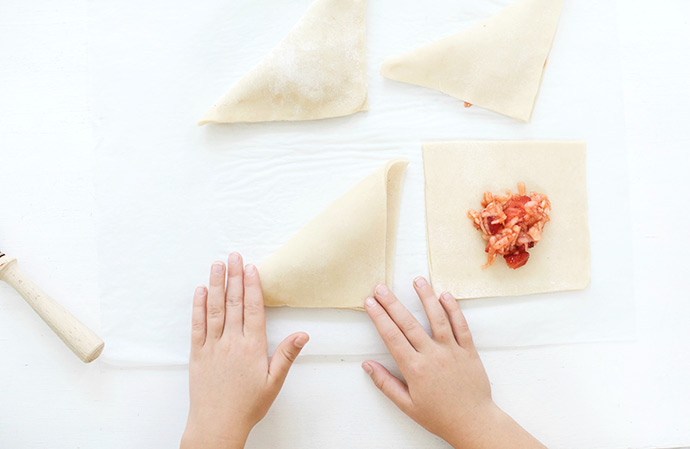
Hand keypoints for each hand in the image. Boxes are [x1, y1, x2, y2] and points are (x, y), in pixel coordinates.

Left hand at [181, 253, 308, 448]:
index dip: (253, 286)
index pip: (254, 309)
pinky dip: (198, 307)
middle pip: (234, 303)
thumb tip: (303, 334)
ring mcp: (212, 346)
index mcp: (252, 347)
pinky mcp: (197, 354)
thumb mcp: (274, 383)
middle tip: (234, 256)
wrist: (216, 425)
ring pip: (214, 309)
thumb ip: (286, 355)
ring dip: (215, 285)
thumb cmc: (247, 406)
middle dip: (235, 277)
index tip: (251, 268)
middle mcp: (231, 342)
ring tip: (217, 265)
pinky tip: (200, 292)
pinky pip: (197, 325)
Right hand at [362, 278, 545, 448]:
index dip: (379, 317)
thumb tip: (367, 365)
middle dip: (392, 303)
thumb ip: (386, 383)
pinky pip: (460, 326)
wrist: (473, 422)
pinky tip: (445, 295)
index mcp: (414, 369)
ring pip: (437, 318)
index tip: (370, 303)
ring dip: (426, 297)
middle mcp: (432, 356)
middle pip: (409, 323)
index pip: (392, 337)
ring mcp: (452, 351)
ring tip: (417, 280)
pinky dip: (453, 310)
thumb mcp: (407, 405)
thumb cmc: (439, 416)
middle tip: (381, 288)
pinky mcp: (468, 351)